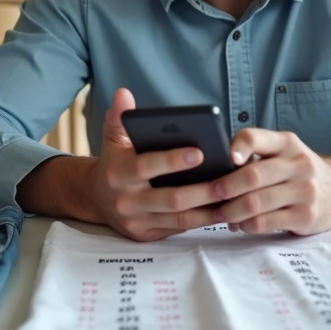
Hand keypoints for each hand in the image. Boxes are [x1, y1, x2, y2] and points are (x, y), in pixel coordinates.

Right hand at [88, 88, 222, 241]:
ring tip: (234, 197)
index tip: (200, 152)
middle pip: (171, 199)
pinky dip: (202, 221)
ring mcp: (137, 222)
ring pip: (180, 219)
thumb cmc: (114, 163)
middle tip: (230, 180)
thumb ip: (119, 117)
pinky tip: (222, 210)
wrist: (96, 199)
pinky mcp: (147, 236)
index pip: (147, 167)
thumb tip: (123, 93)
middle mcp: (127, 201)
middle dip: (202, 191)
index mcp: (117, 174)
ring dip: (209, 210)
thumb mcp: (112, 139)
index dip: (173, 161)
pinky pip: (179, 229)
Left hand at [213, 129, 330, 234]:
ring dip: (231, 211)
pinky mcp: (306, 216)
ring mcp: (305, 191)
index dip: (237, 147)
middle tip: (210, 195)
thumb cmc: (298, 170)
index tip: (226, 158)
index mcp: (287, 143)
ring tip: (220, 214)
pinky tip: (239, 224)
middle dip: (225, 188)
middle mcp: (298, 164)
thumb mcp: (284, 151)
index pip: (256, 138)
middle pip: (253, 175)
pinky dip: (246, 225)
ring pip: (256, 203)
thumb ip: (256, 153)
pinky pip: (266, 222)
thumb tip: (214, 165)